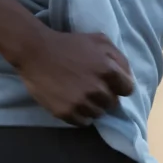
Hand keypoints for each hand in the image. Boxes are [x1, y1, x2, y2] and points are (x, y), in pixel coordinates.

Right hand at [12, 27, 135, 124]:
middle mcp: (97, 89)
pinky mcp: (66, 112)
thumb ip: (118, 58)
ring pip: (98, 114)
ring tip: (80, 94)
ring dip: (92, 106)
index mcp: (108, 70)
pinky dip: (80, 115)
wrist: (35, 51)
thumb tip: (128, 77)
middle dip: (104, 96)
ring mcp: (81, 102)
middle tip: (90, 87)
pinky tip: (72, 102)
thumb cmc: (69, 44)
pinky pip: (83, 122)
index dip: (119, 86)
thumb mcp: (99, 40)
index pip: (127, 89)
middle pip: (112, 103)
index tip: (110, 83)